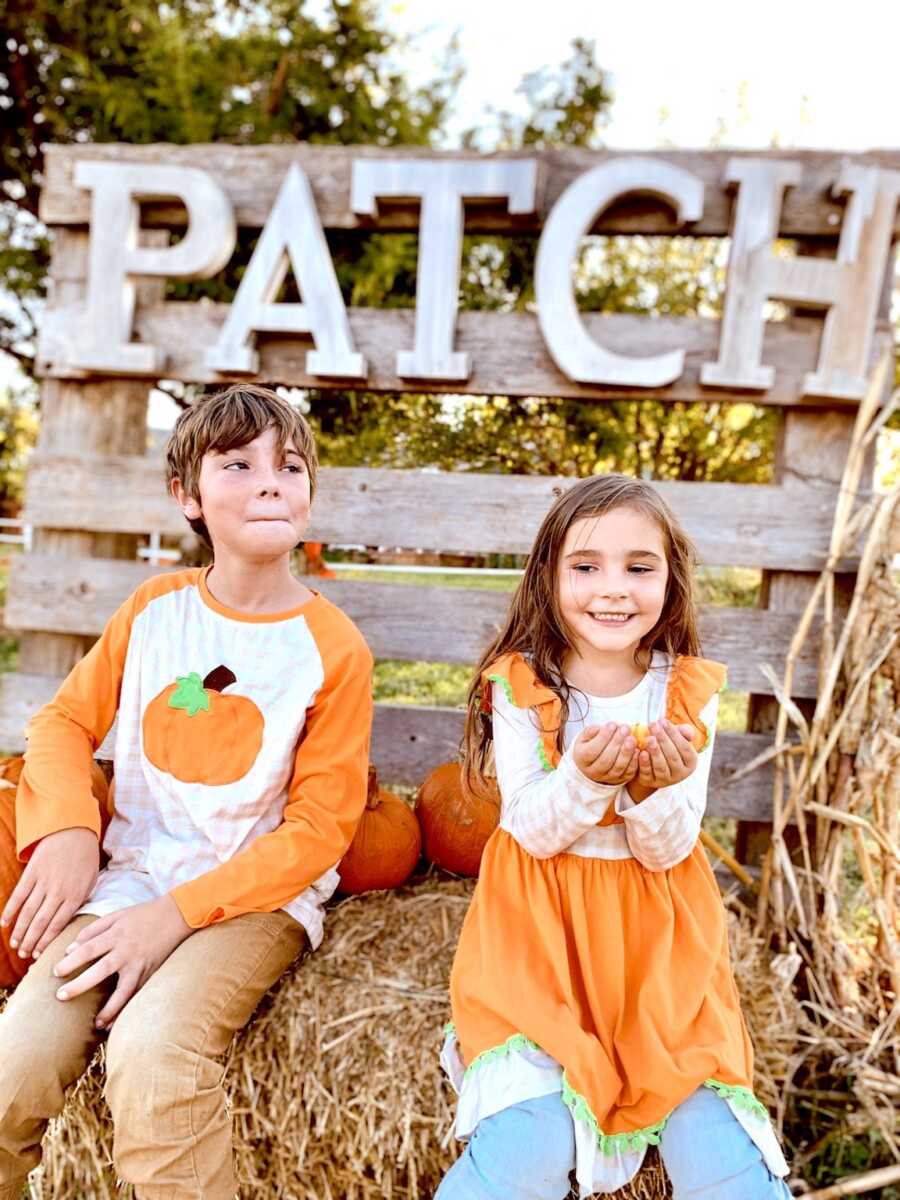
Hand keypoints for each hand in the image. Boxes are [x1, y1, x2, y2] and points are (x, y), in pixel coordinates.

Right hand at [0, 827, 99, 959]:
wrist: (74, 830)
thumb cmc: (85, 857)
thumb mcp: (91, 880)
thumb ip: (81, 900)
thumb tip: (69, 920)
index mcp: (75, 896)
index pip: (57, 925)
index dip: (46, 942)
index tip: (38, 954)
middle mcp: (58, 891)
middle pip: (40, 923)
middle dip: (30, 941)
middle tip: (23, 955)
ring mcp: (43, 882)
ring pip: (28, 912)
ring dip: (19, 931)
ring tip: (15, 945)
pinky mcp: (32, 872)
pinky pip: (19, 895)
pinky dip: (10, 910)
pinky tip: (4, 923)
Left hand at [53, 894, 192, 1027]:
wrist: (178, 914)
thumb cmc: (144, 914)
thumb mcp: (117, 915)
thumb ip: (93, 930)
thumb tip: (71, 948)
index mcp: (116, 934)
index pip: (88, 949)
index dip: (71, 961)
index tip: (56, 972)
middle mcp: (127, 950)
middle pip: (100, 970)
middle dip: (80, 984)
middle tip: (61, 996)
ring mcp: (141, 963)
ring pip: (123, 989)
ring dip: (109, 1008)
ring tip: (96, 1023)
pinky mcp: (152, 972)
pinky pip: (138, 994)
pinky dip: (127, 1008)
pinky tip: (116, 1022)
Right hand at [573, 723, 638, 785]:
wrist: (593, 763)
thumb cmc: (590, 745)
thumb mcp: (585, 736)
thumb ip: (591, 731)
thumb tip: (600, 728)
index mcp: (582, 759)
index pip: (591, 751)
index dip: (602, 738)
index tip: (612, 725)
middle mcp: (593, 771)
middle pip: (605, 760)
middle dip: (616, 743)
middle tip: (625, 729)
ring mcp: (607, 777)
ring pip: (617, 768)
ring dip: (626, 753)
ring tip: (632, 738)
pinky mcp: (619, 780)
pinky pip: (628, 773)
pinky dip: (634, 762)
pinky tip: (637, 750)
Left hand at [630, 720, 697, 798]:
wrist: (652, 762)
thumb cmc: (667, 746)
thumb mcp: (677, 738)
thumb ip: (684, 732)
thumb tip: (687, 731)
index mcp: (690, 762)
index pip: (685, 748)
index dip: (674, 734)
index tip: (663, 721)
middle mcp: (680, 774)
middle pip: (673, 757)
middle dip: (663, 740)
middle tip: (653, 726)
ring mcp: (665, 780)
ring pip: (661, 766)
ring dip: (655, 752)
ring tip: (649, 739)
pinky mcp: (651, 782)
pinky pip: (648, 773)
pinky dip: (644, 763)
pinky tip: (641, 752)